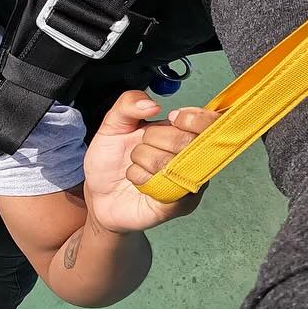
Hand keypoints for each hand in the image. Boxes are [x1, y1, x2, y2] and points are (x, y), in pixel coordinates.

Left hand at [82, 91, 220, 234]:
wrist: (97, 194)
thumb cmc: (111, 161)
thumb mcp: (113, 124)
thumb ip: (128, 103)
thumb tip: (153, 104)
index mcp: (184, 134)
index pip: (210, 123)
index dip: (195, 117)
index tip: (172, 117)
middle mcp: (192, 158)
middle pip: (187, 140)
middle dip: (154, 138)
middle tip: (142, 146)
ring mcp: (188, 182)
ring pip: (171, 162)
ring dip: (142, 160)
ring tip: (136, 165)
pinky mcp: (179, 205)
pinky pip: (167, 187)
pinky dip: (142, 179)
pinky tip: (137, 181)